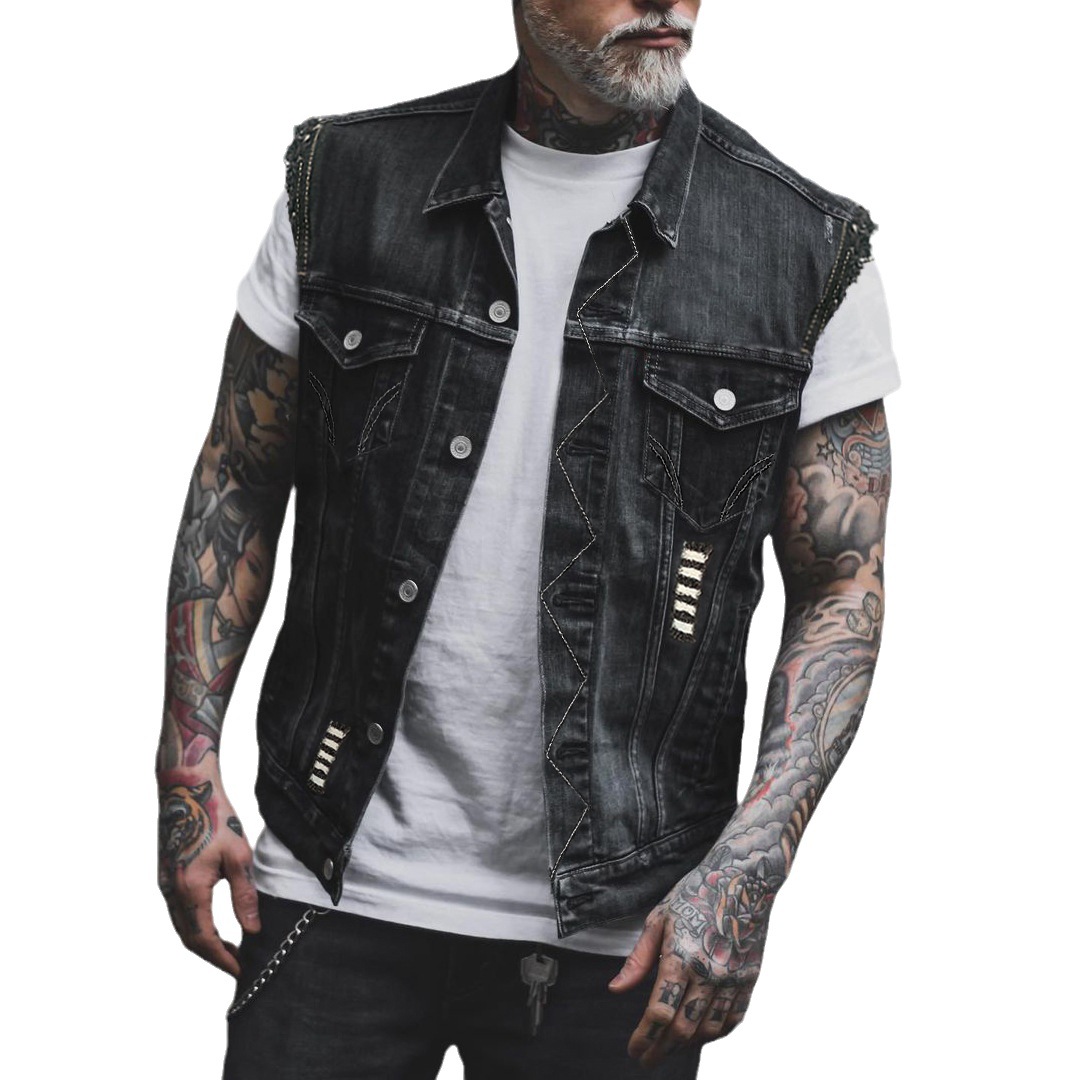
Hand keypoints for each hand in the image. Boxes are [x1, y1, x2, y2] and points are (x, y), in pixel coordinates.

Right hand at [157, 770, 261, 975]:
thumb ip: (244, 896)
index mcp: (190, 890)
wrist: (184, 788)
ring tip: (229, 948)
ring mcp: (164, 884)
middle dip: (213, 956)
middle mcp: (171, 892)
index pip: (204, 940)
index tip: (241, 970)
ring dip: (203, 941)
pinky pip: (178, 912)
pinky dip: (195, 925)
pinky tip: (212, 924)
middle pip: (189, 939)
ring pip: (181, 927)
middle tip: (238, 964)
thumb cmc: (215, 817)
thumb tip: (252, 930)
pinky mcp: (165, 876)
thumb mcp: (238, 857)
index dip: (222, 959)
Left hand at [607, 860, 778, 1067]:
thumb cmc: (696, 893)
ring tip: (669, 1045)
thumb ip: (638, 960)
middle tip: (645, 1058)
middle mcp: (709, 973)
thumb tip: (615, 989)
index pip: (659, 1013)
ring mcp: (733, 979)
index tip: (633, 1050)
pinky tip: (700, 1033)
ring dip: (686, 1045)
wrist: (743, 878)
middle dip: (660, 1049)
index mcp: (681, 957)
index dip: (643, 1038)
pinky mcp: (750, 978)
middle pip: (682, 1029)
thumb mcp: (659, 919)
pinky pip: (733, 1019)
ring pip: (708, 1030)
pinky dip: (714, 1033)